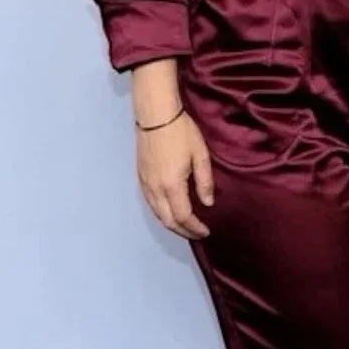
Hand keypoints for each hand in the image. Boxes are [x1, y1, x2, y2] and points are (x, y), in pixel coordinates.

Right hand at [136, 109, 214, 239]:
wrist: (155, 115)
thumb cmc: (181, 132)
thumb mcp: (201, 155)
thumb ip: (205, 181)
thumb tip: (208, 203)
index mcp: (172, 186)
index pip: (183, 217)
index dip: (195, 228)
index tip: (206, 231)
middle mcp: (155, 189)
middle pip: (168, 221)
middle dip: (183, 231)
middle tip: (197, 233)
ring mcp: (145, 184)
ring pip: (157, 214)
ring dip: (172, 224)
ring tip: (186, 226)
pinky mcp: (140, 177)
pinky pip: (150, 204)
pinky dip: (161, 214)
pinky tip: (170, 211)